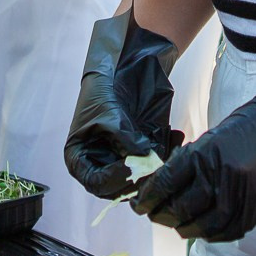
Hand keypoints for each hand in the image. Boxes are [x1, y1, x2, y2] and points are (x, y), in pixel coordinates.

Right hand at [64, 11, 184, 199]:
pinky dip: (165, 155)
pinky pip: (151, 162)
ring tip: (167, 152)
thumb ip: (126, 139)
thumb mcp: (110, 115)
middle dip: (138, 177)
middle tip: (154, 168)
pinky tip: (176, 139)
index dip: (111, 180)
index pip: (94, 182)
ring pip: (138, 176)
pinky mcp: (137, 151)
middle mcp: (98, 163)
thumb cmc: (102, 91)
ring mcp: (118, 159)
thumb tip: (147, 159)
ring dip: (155, 168)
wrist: (118, 69)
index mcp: (80, 157)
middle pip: (118, 186)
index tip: (129, 168)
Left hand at [132, 57, 255, 242]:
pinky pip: (227, 231)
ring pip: (201, 226)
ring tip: (177, 224)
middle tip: (154, 214)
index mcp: (206, 155)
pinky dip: (211, 233)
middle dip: (161, 214)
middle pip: (179, 208)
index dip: (148, 198)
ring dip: (184, 228)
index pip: (166, 184)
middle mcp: (221, 179)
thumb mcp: (217, 136)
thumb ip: (193, 161)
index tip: (139, 203)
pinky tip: (203, 229)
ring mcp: (241, 198)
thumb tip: (167, 185)